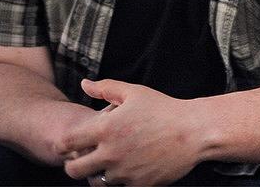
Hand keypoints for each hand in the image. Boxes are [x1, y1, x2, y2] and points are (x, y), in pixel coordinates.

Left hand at [60, 79, 202, 185]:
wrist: (195, 132)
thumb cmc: (164, 109)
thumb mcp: (135, 92)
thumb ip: (106, 88)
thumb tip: (84, 83)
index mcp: (105, 129)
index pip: (66, 143)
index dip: (65, 143)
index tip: (72, 142)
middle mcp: (111, 153)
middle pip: (74, 170)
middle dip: (75, 164)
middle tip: (85, 158)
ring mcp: (124, 172)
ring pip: (95, 182)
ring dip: (98, 174)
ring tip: (109, 163)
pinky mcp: (139, 185)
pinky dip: (118, 182)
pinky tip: (126, 169)